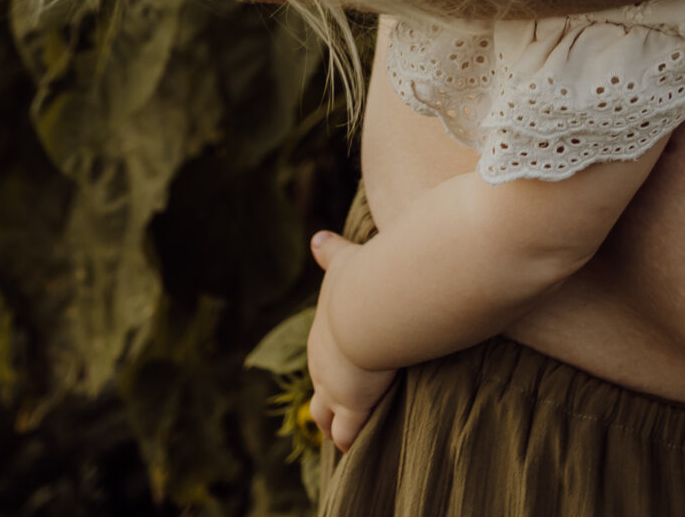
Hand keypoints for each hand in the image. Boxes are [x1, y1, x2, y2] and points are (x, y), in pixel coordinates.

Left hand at [307, 229, 396, 453]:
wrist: (368, 307)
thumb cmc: (362, 282)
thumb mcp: (343, 263)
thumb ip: (331, 252)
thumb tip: (317, 237)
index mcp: (322, 335)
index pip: (321, 357)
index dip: (330, 367)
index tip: (338, 373)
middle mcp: (321, 365)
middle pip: (317, 394)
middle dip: (327, 403)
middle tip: (338, 412)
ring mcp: (334, 388)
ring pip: (324, 418)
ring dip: (334, 425)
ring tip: (344, 434)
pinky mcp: (353, 406)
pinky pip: (348, 434)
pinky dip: (352, 440)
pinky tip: (359, 447)